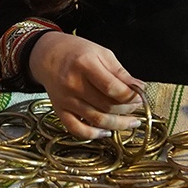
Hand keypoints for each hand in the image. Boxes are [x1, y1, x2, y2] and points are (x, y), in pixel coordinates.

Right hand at [30, 32, 145, 139]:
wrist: (47, 55)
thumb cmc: (76, 52)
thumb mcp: (101, 53)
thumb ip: (120, 72)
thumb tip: (139, 88)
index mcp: (85, 65)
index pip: (112, 88)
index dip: (130, 96)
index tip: (140, 96)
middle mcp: (73, 84)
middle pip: (106, 105)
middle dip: (127, 109)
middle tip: (136, 106)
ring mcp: (65, 100)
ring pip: (96, 120)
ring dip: (118, 124)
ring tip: (131, 122)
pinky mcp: (60, 110)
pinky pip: (77, 129)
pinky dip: (93, 135)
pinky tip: (106, 132)